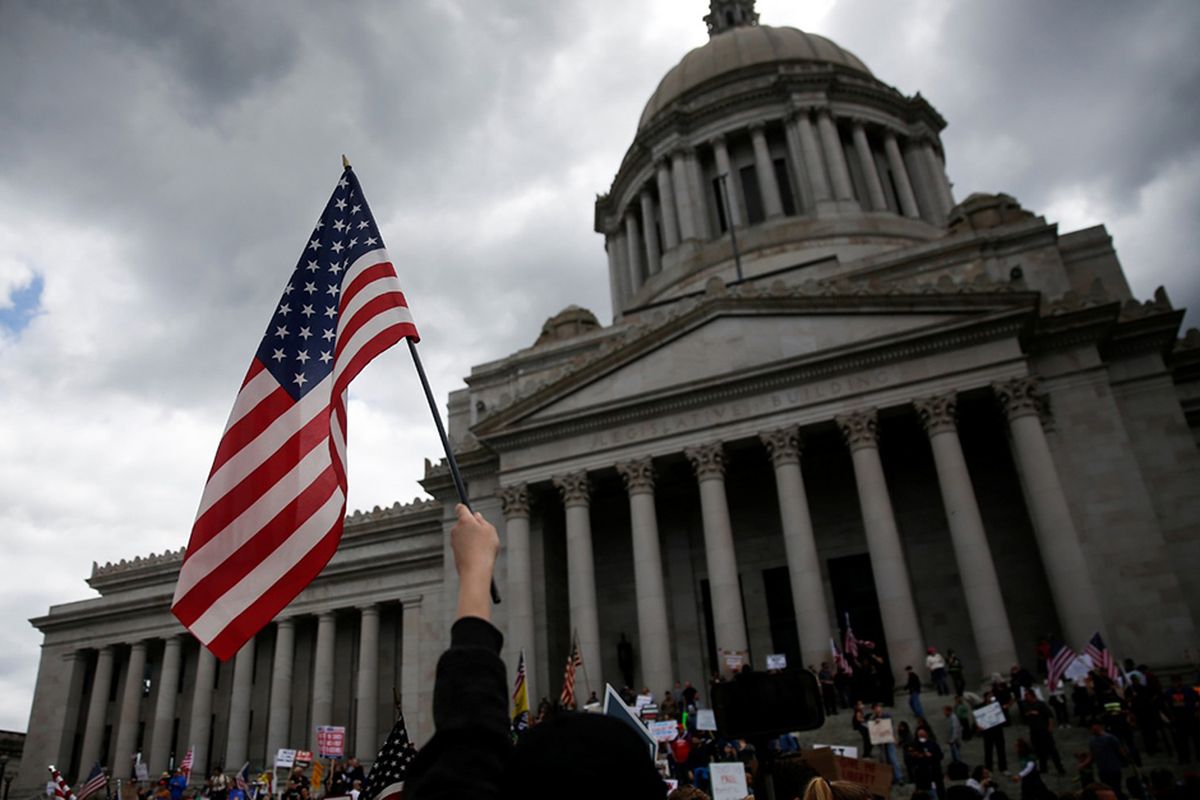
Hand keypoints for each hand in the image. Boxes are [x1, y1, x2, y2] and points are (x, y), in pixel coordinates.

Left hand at [451, 503, 498, 619]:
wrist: (475, 571)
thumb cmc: (485, 550)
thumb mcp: (490, 531)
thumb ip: (482, 521)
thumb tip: (476, 516)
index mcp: (465, 521)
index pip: (461, 508)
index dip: (464, 508)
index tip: (468, 510)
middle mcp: (456, 529)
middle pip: (463, 522)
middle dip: (471, 526)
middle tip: (483, 534)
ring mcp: (454, 541)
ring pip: (463, 535)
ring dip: (471, 538)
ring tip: (482, 547)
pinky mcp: (454, 551)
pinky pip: (463, 545)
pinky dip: (469, 548)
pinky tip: (477, 555)